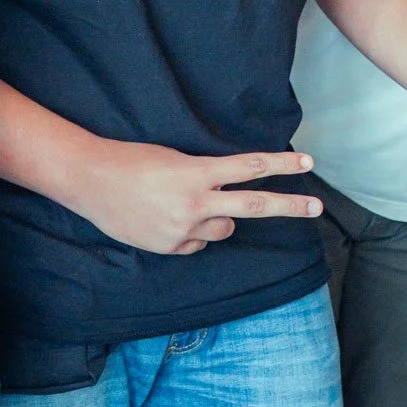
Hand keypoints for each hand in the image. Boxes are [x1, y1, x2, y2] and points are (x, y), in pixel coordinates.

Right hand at [79, 142, 321, 255]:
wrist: (90, 181)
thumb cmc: (131, 161)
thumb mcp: (174, 159)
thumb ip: (204, 178)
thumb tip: (227, 197)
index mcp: (196, 173)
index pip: (250, 168)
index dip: (281, 166)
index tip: (308, 162)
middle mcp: (195, 203)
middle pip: (253, 206)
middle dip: (288, 207)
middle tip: (317, 208)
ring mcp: (183, 229)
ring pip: (223, 230)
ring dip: (219, 220)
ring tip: (186, 205)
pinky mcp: (170, 248)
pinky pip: (196, 244)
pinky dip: (191, 235)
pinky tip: (165, 220)